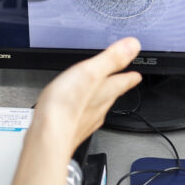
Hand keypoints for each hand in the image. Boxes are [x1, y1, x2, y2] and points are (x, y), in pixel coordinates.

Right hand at [32, 38, 142, 153]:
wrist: (48, 138)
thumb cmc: (67, 107)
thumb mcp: (90, 73)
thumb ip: (111, 59)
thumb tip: (133, 45)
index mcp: (105, 92)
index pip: (123, 82)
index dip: (130, 76)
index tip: (137, 75)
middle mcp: (98, 108)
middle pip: (111, 96)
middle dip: (116, 88)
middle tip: (121, 83)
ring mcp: (84, 121)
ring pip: (97, 108)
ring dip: (99, 100)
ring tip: (99, 95)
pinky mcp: (70, 130)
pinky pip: (80, 117)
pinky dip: (81, 111)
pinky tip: (74, 111)